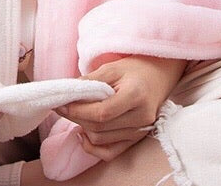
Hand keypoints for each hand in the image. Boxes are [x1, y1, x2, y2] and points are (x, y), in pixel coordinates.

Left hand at [55, 54, 186, 161]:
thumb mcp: (111, 68)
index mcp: (135, 96)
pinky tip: (83, 133)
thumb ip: (90, 81)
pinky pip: (111, 152)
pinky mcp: (137, 139)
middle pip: (100, 128)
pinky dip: (94, 147)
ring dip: (82, 129)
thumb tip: (68, 93)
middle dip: (76, 118)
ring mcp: (140, 131)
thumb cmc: (135, 69)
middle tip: (62, 106)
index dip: (78, 111)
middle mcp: (141, 118)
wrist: (159, 76)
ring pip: (102, 140)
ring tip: (74, 114)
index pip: (102, 113)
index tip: (61, 103)